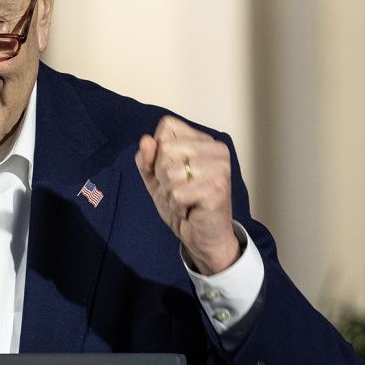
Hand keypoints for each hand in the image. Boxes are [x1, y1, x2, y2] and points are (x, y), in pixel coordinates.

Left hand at [135, 115, 239, 274]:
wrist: (204, 237)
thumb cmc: (183, 204)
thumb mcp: (156, 177)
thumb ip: (147, 158)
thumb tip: (146, 141)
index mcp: (204, 140)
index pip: (167, 127)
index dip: (158, 152)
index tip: (173, 172)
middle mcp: (216, 149)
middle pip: (165, 149)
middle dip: (162, 175)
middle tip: (180, 190)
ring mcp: (219, 168)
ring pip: (169, 171)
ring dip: (169, 193)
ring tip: (185, 199)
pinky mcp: (216, 188)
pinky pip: (176, 192)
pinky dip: (176, 205)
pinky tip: (190, 209)